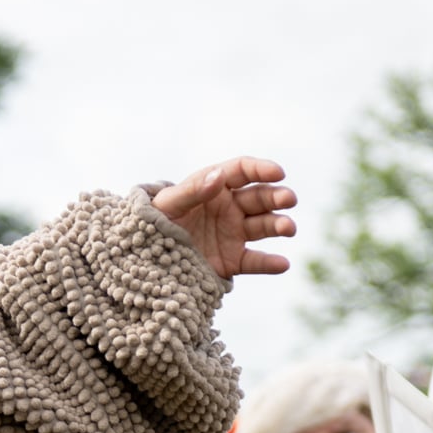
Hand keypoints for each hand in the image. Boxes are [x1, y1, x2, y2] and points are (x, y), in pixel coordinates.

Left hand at [152, 157, 296, 278]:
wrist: (143, 258)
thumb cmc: (153, 221)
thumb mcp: (168, 204)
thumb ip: (193, 190)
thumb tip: (219, 176)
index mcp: (214, 186)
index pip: (243, 171)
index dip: (262, 169)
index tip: (278, 172)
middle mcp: (229, 208)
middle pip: (260, 197)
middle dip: (277, 196)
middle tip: (289, 199)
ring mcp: (233, 233)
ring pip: (263, 226)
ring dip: (279, 225)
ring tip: (288, 228)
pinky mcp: (232, 260)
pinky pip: (255, 261)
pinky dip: (269, 264)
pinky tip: (282, 264)